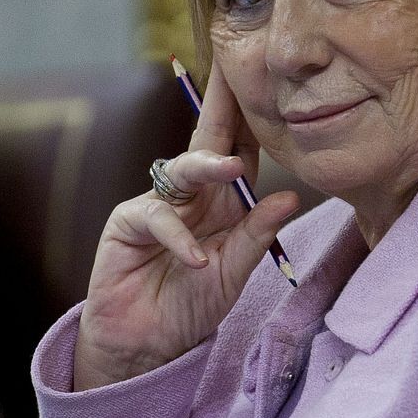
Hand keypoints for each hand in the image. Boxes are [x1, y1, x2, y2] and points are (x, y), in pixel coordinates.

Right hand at [74, 68, 298, 390]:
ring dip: (207, 165)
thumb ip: (257, 235)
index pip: (241, 149)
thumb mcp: (235, 272)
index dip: (254, 118)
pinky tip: (196, 259)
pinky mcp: (128, 222)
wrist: (147, 346)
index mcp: (223, 201)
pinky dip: (179, 238)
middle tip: (235, 71)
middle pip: (208, 141)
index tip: (271, 79)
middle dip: (221, 104)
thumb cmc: (191, 307)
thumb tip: (290, 196)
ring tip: (232, 170)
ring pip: (182, 169)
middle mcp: (192, 194)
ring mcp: (158, 203)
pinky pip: (156, 217)